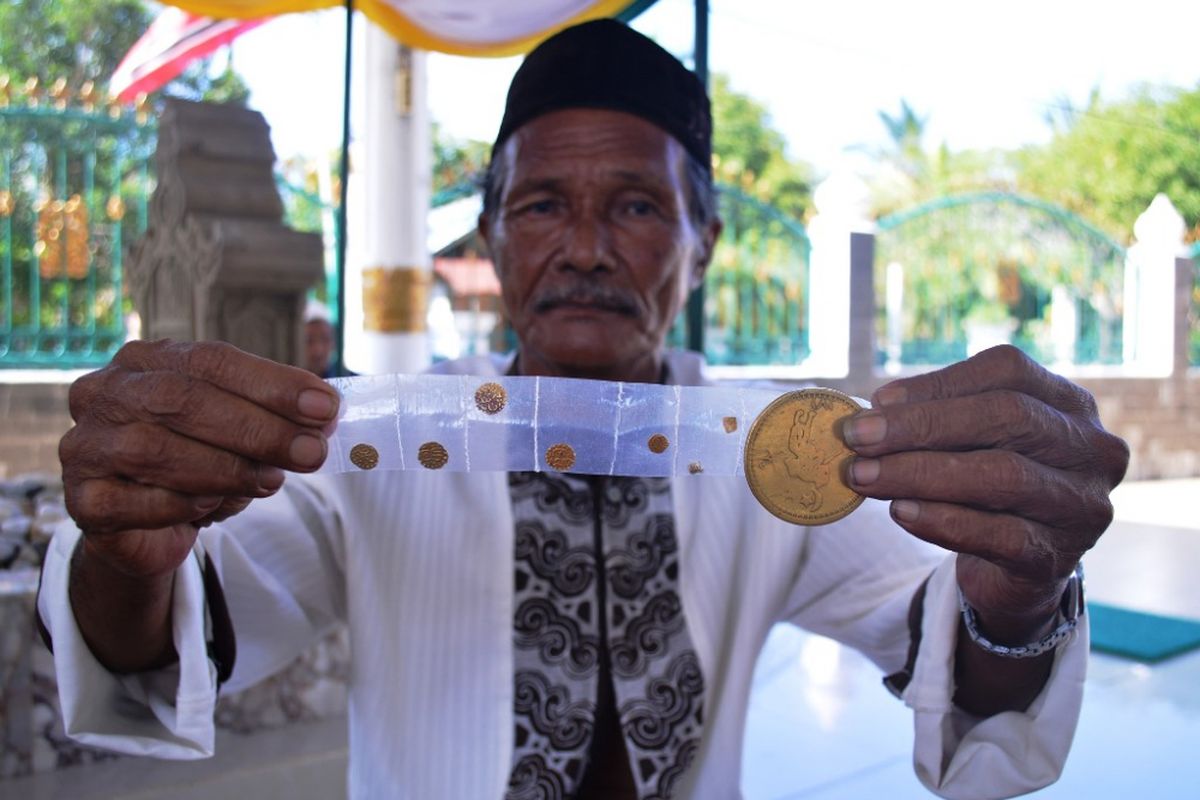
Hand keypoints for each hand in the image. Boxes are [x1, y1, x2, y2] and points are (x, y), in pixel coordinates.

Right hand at [60, 339, 340, 579]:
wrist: (148, 524)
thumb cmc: (199, 458)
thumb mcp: (241, 427)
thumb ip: (277, 415)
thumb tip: (326, 414)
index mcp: (147, 359)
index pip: (212, 360)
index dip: (272, 384)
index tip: (326, 408)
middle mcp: (106, 393)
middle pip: (184, 401)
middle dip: (258, 429)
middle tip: (312, 453)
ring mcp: (85, 445)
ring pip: (156, 451)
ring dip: (227, 469)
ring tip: (272, 481)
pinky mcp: (81, 499)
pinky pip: (133, 502)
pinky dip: (182, 505)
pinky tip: (213, 507)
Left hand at [843, 345, 1128, 635]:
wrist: (1013, 572)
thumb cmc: (983, 487)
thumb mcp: (966, 443)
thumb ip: (932, 421)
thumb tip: (869, 414)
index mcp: (1069, 404)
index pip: (1008, 372)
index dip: (939, 383)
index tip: (877, 401)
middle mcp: (1091, 449)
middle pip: (1008, 417)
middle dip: (922, 425)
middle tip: (858, 438)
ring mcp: (1082, 506)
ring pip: (1003, 476)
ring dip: (920, 473)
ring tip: (864, 476)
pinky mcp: (1058, 558)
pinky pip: (998, 535)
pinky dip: (942, 521)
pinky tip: (900, 512)